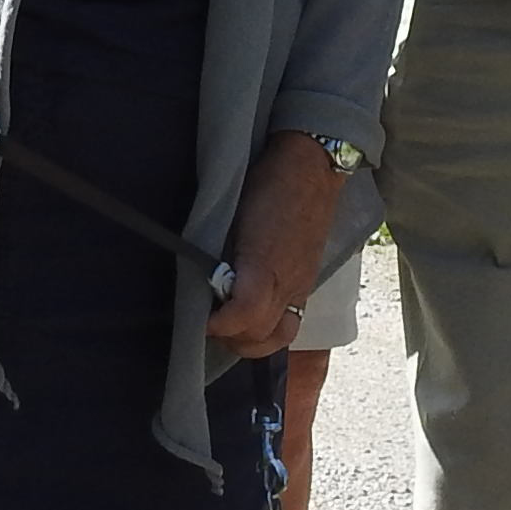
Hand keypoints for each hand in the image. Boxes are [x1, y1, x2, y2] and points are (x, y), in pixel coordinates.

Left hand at [209, 134, 347, 358]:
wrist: (312, 168)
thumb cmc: (268, 184)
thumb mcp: (232, 215)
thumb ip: (217, 252)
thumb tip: (201, 279)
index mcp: (264, 265)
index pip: (242, 317)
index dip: (216, 325)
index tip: (198, 319)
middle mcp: (287, 283)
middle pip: (260, 336)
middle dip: (230, 338)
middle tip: (209, 324)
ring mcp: (301, 285)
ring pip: (280, 337)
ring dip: (253, 341)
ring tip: (232, 328)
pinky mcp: (308, 283)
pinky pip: (292, 320)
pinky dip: (270, 329)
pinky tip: (254, 316)